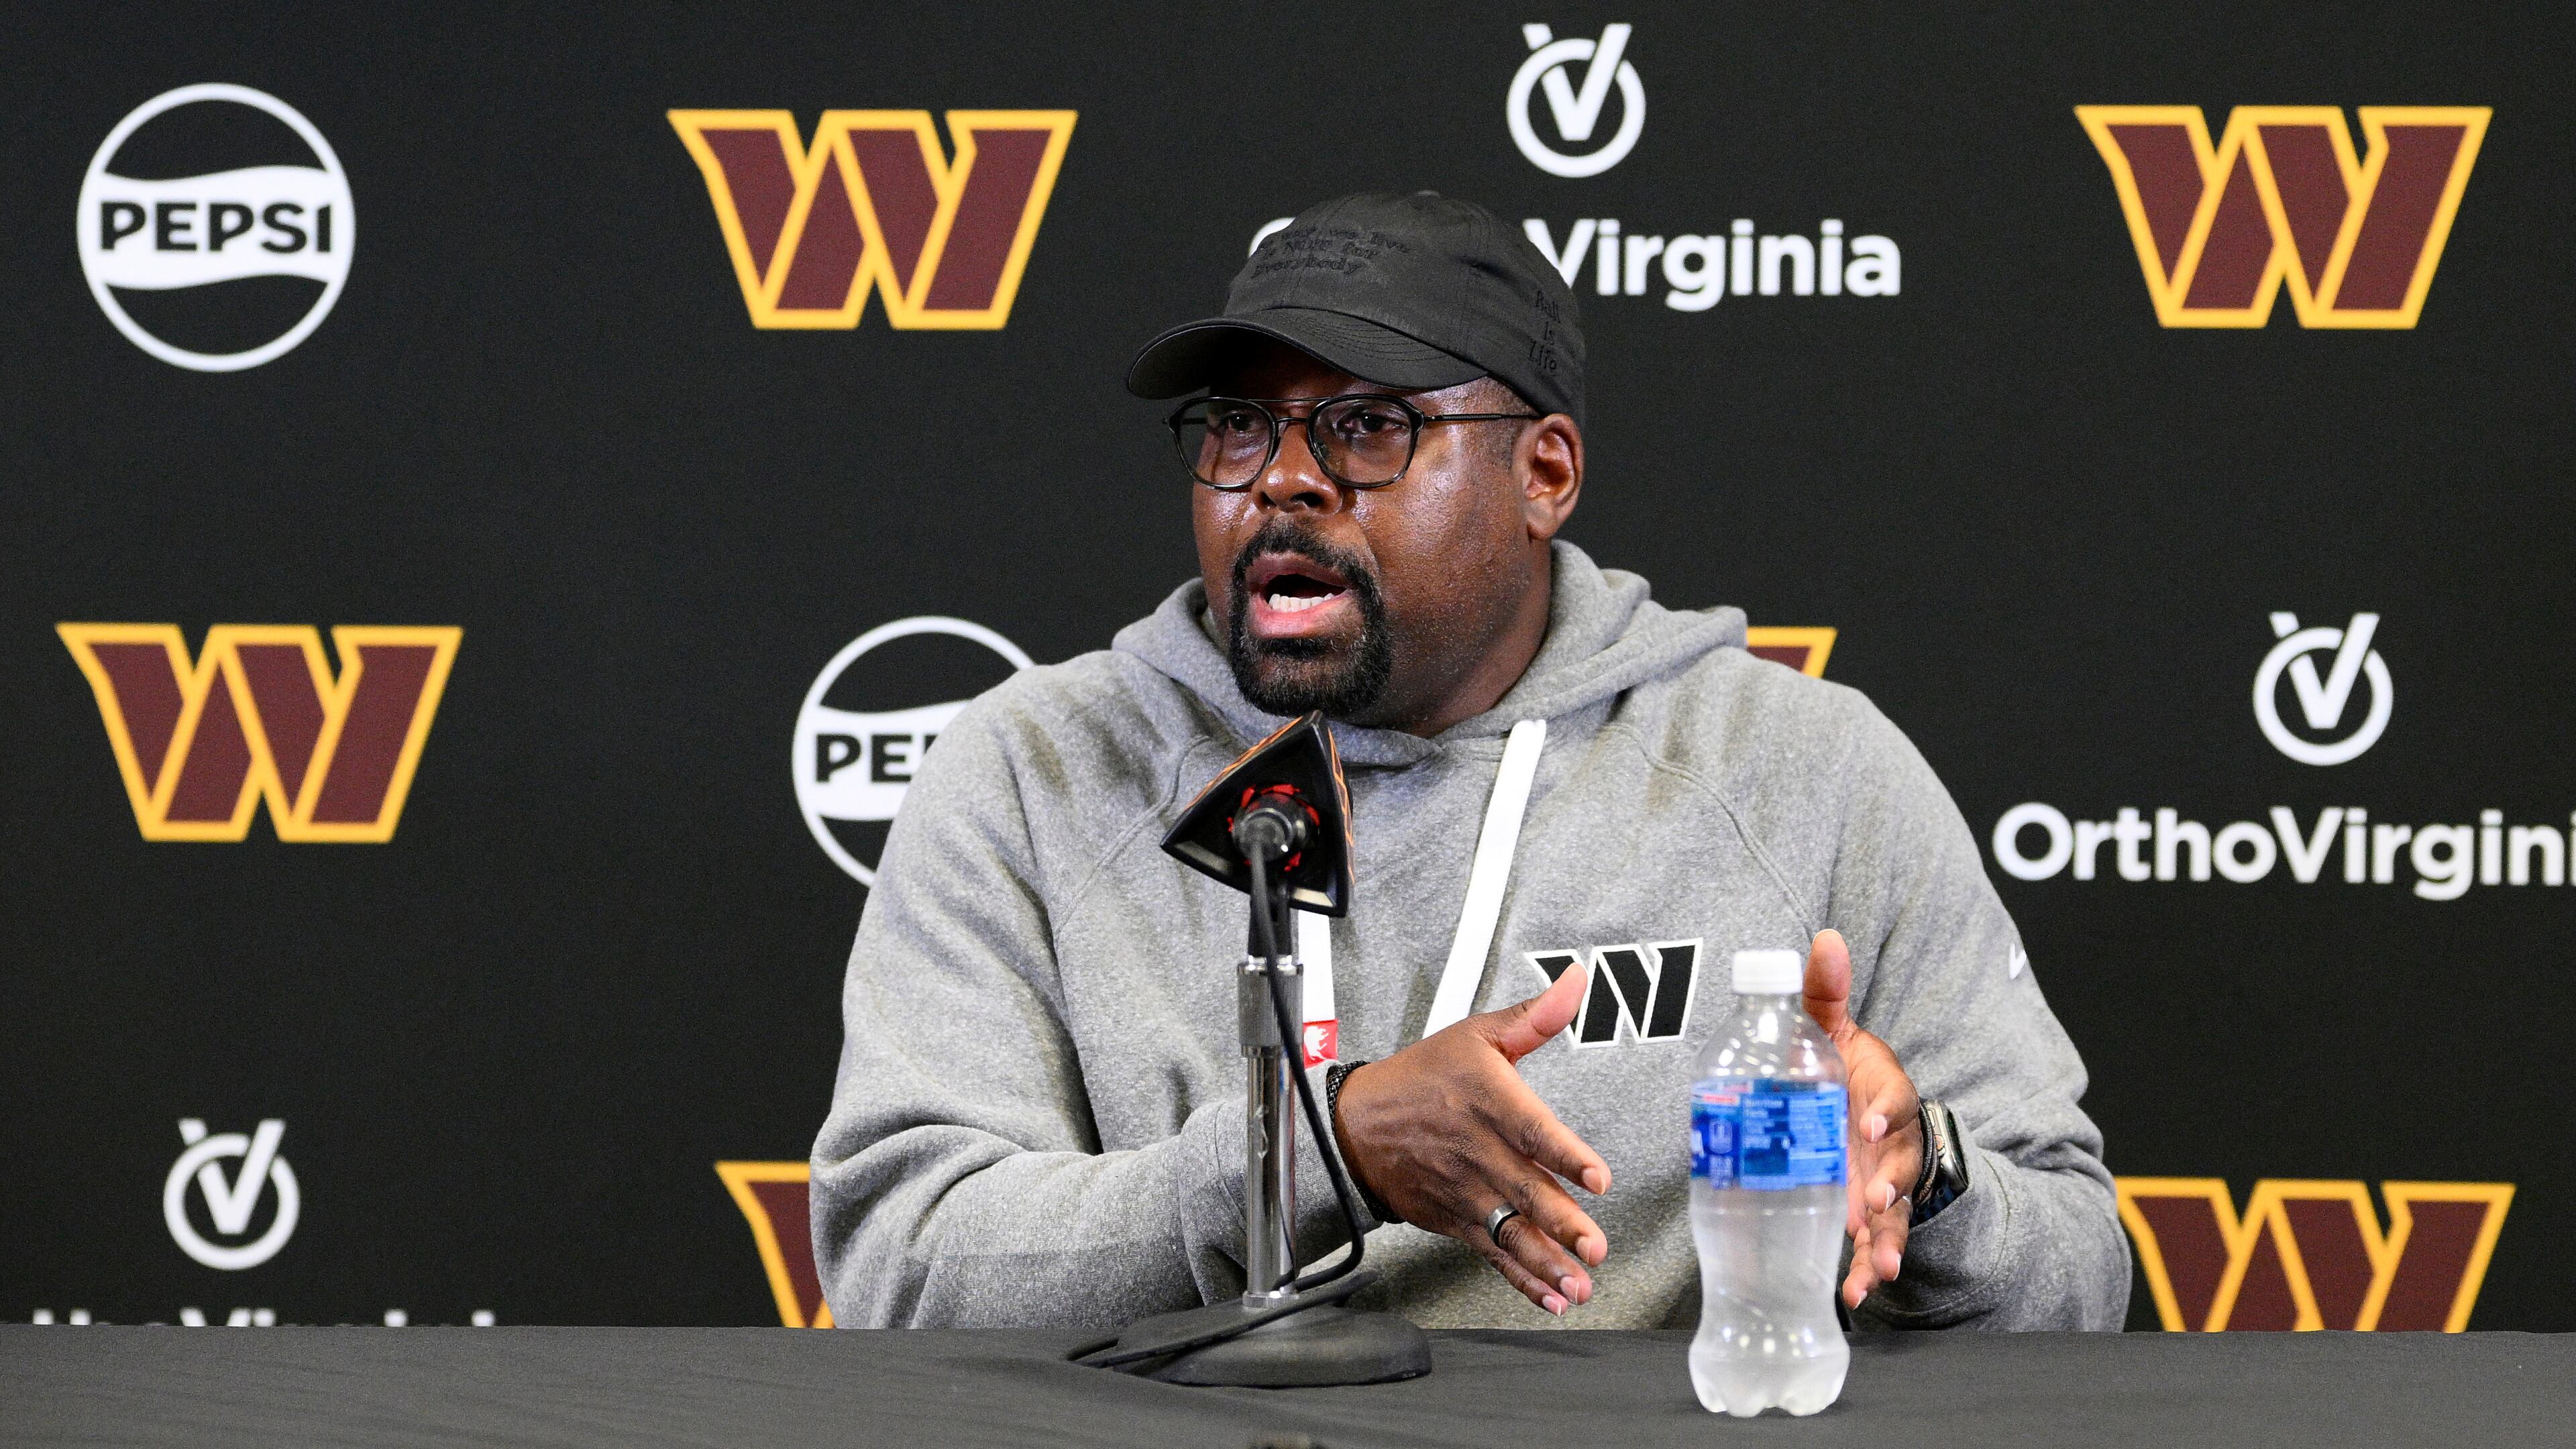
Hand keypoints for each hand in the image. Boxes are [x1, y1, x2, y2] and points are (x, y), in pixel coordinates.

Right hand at [1329, 966, 1610, 1315]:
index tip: (1597, 1176)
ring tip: (1578, 1285)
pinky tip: (1549, 1295)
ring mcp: (1465, 1190)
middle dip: (1562, 1222)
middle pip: (1524, 1189)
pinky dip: (1520, 1278)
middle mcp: (1476, 1150)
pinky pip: (1492, 1253)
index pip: (1530, 1129)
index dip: (1564, 1154)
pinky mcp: (1455, 1219)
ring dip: (1546, 1261)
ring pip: (1510, 1230)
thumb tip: (1576, 983)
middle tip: (1594, 1245)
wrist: (1356, 1123)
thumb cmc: (1423, 1077)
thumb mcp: (1476, 1036)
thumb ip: (1533, 1018)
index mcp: (1486, 1100)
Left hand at [1804, 928, 1923, 1308]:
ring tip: (1875, 1269)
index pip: (1894, 1100)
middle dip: (1890, 1186)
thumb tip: (1823, 937)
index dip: (1882, 1111)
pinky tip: (1854, 1294)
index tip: (1864, 1124)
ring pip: (1897, 1214)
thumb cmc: (1843, 1067)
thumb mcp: (1832, 1030)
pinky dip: (1868, 1270)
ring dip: (1887, 1240)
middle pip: (1901, 1165)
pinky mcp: (1875, 1215)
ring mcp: (1888, 1182)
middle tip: (1872, 1204)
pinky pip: (1879, 1246)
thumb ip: (1824, 992)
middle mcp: (1893, 1142)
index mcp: (1884, 1093)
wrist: (1859, 1110)